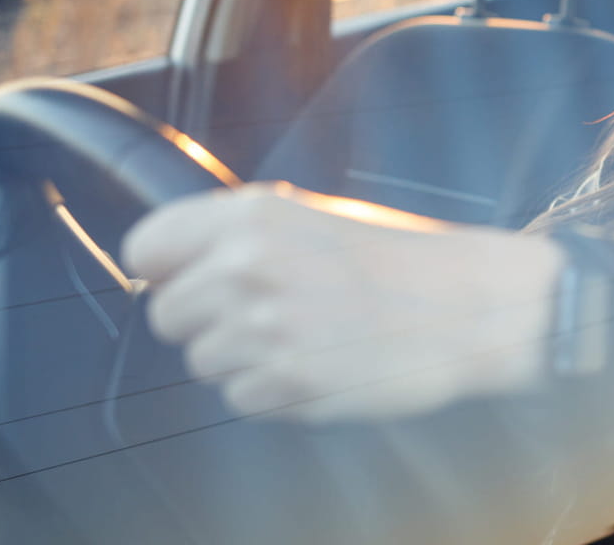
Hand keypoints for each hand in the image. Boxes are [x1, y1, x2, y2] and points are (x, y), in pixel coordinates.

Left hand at [122, 182, 564, 420]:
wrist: (468, 304)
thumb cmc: (401, 258)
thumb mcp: (315, 215)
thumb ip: (241, 233)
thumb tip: (179, 259)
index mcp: (250, 216)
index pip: (145, 249)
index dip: (167, 269)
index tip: (189, 278)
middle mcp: (246, 267)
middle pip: (166, 315)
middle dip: (206, 321)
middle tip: (267, 312)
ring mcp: (264, 329)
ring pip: (201, 363)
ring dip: (242, 358)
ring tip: (303, 336)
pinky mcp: (285, 383)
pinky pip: (238, 398)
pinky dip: (271, 390)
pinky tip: (317, 362)